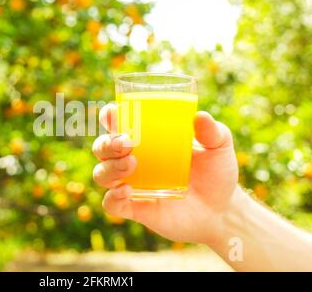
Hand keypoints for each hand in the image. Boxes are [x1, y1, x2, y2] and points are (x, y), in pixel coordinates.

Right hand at [92, 103, 238, 244]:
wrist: (221, 210)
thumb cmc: (215, 172)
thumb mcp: (219, 147)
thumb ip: (212, 131)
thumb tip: (200, 117)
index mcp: (146, 139)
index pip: (118, 123)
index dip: (110, 116)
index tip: (114, 113)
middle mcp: (132, 159)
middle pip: (102, 147)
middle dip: (107, 143)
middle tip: (126, 143)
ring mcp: (131, 184)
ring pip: (102, 173)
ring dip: (110, 168)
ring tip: (131, 165)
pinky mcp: (135, 208)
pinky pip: (111, 203)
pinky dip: (113, 197)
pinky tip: (127, 191)